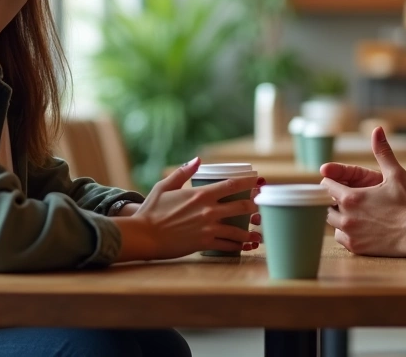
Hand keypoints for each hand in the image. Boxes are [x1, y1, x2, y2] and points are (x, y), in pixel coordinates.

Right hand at [123, 176, 264, 245]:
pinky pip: (227, 245)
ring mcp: (208, 228)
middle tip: (262, 206)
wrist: (143, 235)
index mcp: (201, 194)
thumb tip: (197, 159)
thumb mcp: (164, 187)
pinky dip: (238, 246)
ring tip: (259, 234)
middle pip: (241, 207)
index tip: (258, 181)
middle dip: (255, 206)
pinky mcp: (204, 244)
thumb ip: (183, 173)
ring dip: (251, 232)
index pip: (232, 185)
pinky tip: (245, 246)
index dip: (248, 183)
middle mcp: (208, 211)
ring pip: (238, 230)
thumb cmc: (151, 211)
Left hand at [321, 127, 405, 257]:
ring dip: (339, 216)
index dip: (333, 183)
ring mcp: (349, 233)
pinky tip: (359, 227)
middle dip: (335, 201)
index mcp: (351, 197)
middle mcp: (346, 216)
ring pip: (332, 222)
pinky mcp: (355, 247)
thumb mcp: (395, 174)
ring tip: (355, 213)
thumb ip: (382, 152)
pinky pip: (340, 237)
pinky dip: (346, 232)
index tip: (341, 184)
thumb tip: (377, 129)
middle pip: (325, 205)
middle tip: (351, 200)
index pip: (326, 186)